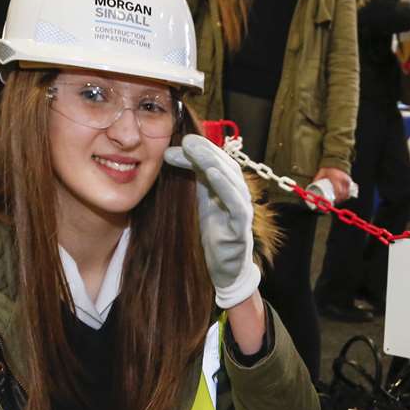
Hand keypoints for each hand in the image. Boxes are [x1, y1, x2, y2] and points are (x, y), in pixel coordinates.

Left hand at [164, 134, 261, 308]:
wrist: (224, 270)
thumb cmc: (210, 233)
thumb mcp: (196, 200)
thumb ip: (187, 178)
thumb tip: (167, 152)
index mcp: (226, 187)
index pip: (215, 161)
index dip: (199, 148)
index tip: (179, 139)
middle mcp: (237, 195)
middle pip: (224, 166)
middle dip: (206, 151)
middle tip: (186, 140)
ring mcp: (242, 211)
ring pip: (231, 180)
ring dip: (213, 163)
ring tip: (197, 151)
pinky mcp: (241, 228)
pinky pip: (236, 203)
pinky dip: (225, 187)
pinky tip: (212, 174)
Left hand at [312, 166, 352, 202]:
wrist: (336, 161)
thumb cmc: (328, 168)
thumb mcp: (321, 173)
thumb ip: (316, 179)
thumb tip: (310, 187)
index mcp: (336, 178)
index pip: (338, 191)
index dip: (336, 198)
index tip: (333, 201)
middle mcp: (343, 180)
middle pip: (343, 194)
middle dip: (339, 199)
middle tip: (334, 201)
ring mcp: (347, 180)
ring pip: (347, 193)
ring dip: (343, 198)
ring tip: (338, 200)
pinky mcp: (349, 181)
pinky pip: (350, 190)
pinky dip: (347, 195)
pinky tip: (344, 198)